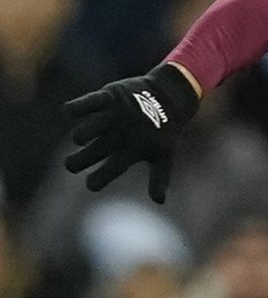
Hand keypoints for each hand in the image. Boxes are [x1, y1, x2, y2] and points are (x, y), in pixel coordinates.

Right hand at [62, 63, 199, 202]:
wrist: (170, 95)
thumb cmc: (163, 131)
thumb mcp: (164, 154)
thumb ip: (160, 178)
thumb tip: (160, 202)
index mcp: (135, 150)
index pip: (114, 168)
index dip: (100, 179)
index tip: (91, 185)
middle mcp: (123, 133)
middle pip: (96, 150)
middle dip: (80, 160)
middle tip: (71, 165)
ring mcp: (116, 114)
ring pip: (93, 126)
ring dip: (82, 133)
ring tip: (78, 139)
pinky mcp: (110, 96)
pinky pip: (90, 101)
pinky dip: (77, 107)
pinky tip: (67, 112)